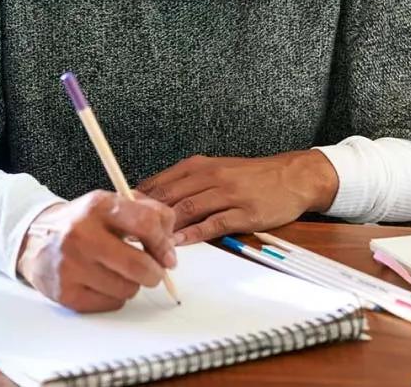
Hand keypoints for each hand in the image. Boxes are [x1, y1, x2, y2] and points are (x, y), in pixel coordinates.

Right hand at [16, 190, 176, 312]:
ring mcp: (70, 265)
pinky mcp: (65, 292)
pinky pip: (110, 303)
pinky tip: (102, 282)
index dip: (164, 243)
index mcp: (98, 206)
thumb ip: (147, 213)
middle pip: (138, 264)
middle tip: (153, 272)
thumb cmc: (83, 222)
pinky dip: (114, 296)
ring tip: (118, 272)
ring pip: (127, 288)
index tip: (168, 255)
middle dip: (155, 272)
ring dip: (132, 284)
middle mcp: (81, 234)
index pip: (145, 223)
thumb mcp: (111, 205)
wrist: (34, 239)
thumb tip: (170, 243)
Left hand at [136, 151, 338, 244]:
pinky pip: (213, 223)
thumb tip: (153, 199)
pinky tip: (179, 244)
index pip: (160, 182)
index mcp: (199, 166)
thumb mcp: (216, 170)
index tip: (119, 215)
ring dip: (165, 228)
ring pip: (188, 209)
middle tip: (125, 233)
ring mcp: (228, 194)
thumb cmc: (251, 176)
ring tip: (146, 243)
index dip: (137, 200)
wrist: (292, 176)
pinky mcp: (244, 213)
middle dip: (145, 215)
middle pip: (169, 196)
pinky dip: (193, 234)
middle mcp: (211, 176)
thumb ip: (186, 183)